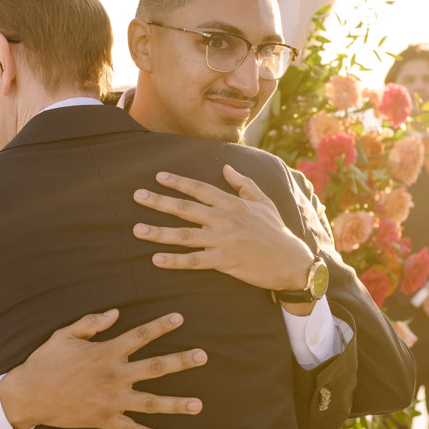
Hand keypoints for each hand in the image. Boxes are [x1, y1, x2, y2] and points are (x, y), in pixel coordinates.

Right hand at [0, 310, 204, 428]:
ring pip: (151, 403)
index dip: (160, 326)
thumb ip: (91, 323)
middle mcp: (114, 376)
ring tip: (198, 405)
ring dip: (176, 404)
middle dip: (181, 361)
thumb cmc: (45, 362)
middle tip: (203, 356)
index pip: (140, 336)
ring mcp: (111, 400)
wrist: (29, 395)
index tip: (179, 318)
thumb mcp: (65, 335)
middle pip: (155, 368)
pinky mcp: (104, 419)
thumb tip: (115, 313)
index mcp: (106, 353)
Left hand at [132, 166, 314, 291]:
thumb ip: (243, 183)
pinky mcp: (224, 261)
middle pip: (186, 209)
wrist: (291, 262)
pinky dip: (174, 261)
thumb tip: (226, 166)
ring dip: (159, 232)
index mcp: (233, 204)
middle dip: (160, 202)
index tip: (159, 176)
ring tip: (137, 229)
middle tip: (137, 196)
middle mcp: (225, 219)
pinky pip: (194, 260)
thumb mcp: (263, 201)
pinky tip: (156, 259)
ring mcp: (224, 240)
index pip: (200, 189)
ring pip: (185, 235)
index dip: (179, 182)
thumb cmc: (276, 231)